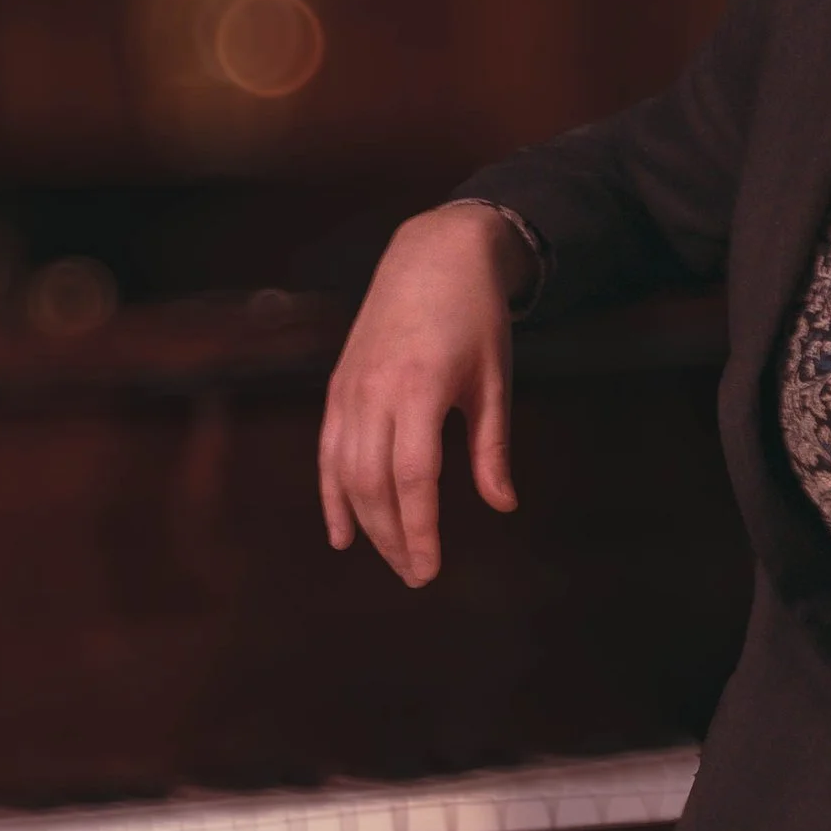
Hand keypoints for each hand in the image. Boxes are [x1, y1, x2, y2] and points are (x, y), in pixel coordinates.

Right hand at [318, 201, 523, 583]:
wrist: (434, 254)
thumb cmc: (476, 317)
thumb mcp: (494, 379)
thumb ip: (492, 447)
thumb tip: (502, 505)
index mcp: (421, 388)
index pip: (413, 478)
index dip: (419, 529)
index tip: (430, 570)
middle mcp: (375, 391)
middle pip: (373, 485)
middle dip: (392, 538)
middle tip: (416, 575)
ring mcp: (350, 389)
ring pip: (345, 473)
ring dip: (365, 524)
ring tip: (392, 558)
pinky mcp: (338, 387)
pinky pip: (328, 452)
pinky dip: (332, 495)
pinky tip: (342, 535)